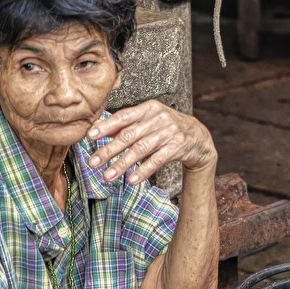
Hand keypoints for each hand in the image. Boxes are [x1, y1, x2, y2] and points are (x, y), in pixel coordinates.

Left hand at [88, 101, 216, 183]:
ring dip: (122, 164)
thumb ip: (125, 124)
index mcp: (148, 108)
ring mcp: (169, 132)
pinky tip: (131, 180)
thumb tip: (97, 128)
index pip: (124, 116)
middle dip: (109, 150)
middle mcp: (159, 118)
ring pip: (141, 149)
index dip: (106, 126)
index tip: (90, 136)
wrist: (198, 136)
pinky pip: (158, 160)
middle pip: (129, 135)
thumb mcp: (148, 120)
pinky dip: (144, 170)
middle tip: (93, 162)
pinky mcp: (178, 147)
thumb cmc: (166, 127)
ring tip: (107, 176)